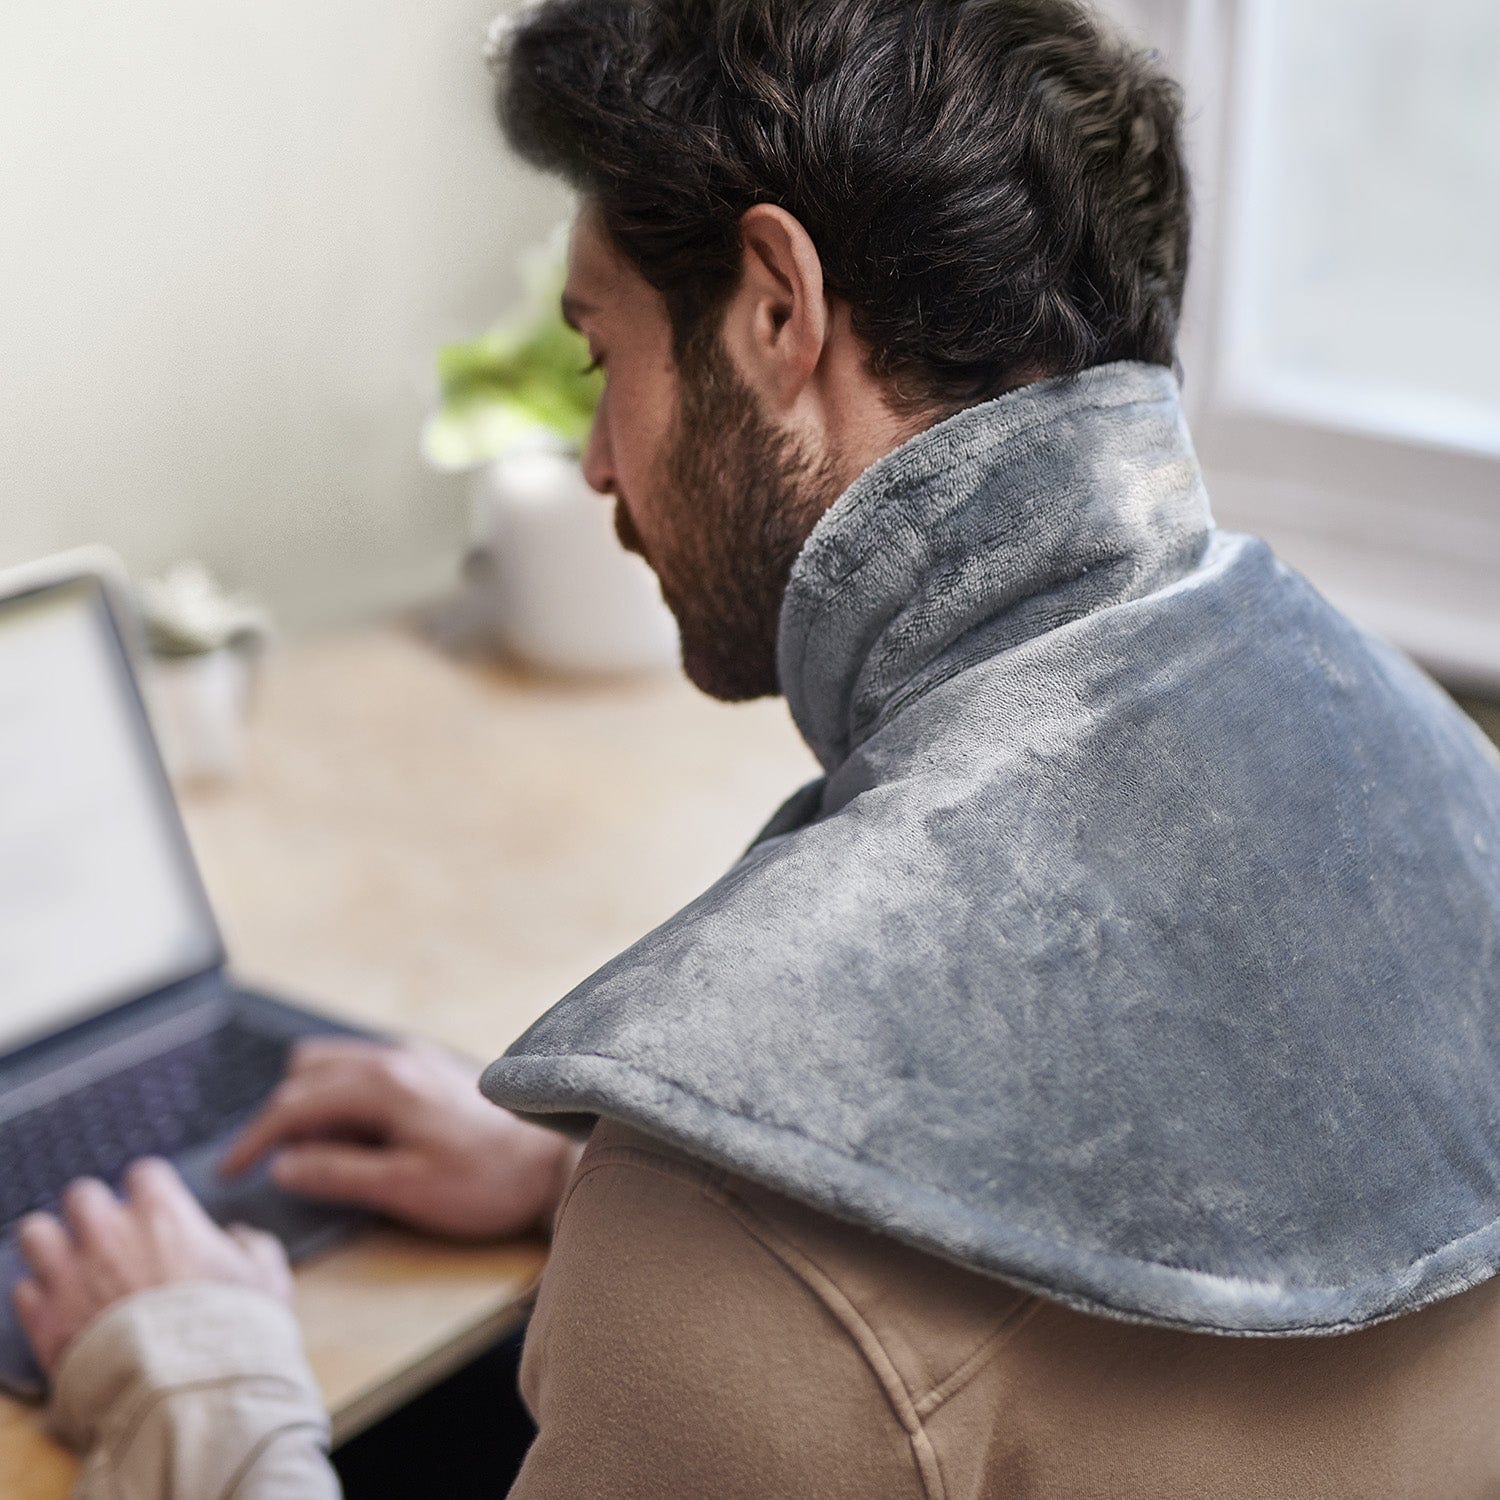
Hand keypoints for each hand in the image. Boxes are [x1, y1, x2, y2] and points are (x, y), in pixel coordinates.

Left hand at [12, 1158, 289, 1377]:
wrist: (188, 1396)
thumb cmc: (233, 1333)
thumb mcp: (268, 1280)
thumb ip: (253, 1246)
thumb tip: (237, 1236)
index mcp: (164, 1214)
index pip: (143, 1172)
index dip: (151, 1191)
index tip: (156, 1211)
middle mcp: (110, 1234)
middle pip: (81, 1195)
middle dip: (93, 1213)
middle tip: (110, 1239)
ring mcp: (71, 1275)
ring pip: (35, 1233)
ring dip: (52, 1247)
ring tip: (72, 1268)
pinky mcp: (45, 1321)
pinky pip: (23, 1291)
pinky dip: (40, 1299)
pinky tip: (62, 1312)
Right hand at [219, 1037, 572, 1239]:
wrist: (552, 1165)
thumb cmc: (484, 1182)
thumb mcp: (404, 1190)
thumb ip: (339, 1173)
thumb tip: (281, 1166)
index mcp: (383, 1086)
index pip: (294, 1104)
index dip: (253, 1139)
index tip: (228, 1173)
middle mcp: (395, 1059)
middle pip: (307, 1076)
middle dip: (277, 1118)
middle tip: (263, 1167)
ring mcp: (415, 1058)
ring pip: (335, 1063)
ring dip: (309, 1099)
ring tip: (307, 1150)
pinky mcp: (431, 1067)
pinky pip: (364, 1067)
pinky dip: (340, 1092)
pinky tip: (352, 1130)